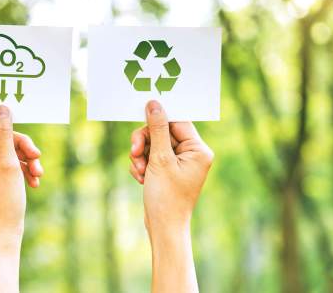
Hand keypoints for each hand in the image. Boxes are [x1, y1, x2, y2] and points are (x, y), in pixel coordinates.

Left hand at [0, 105, 42, 292]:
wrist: (3, 239)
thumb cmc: (3, 205)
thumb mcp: (8, 165)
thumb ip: (6, 134)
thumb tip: (2, 108)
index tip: (17, 116)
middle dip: (19, 146)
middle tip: (37, 155)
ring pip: (4, 151)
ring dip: (23, 159)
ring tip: (38, 172)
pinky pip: (4, 164)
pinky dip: (19, 169)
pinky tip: (34, 180)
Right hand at [129, 100, 213, 230]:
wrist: (163, 228)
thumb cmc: (166, 197)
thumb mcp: (159, 159)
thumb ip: (157, 129)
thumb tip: (154, 104)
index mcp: (198, 150)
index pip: (177, 122)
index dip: (158, 120)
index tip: (141, 117)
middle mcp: (192, 154)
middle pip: (162, 132)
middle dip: (145, 142)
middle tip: (134, 152)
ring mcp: (179, 163)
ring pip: (153, 144)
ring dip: (141, 155)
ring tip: (139, 170)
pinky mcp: (168, 171)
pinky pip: (151, 157)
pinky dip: (142, 164)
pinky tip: (140, 178)